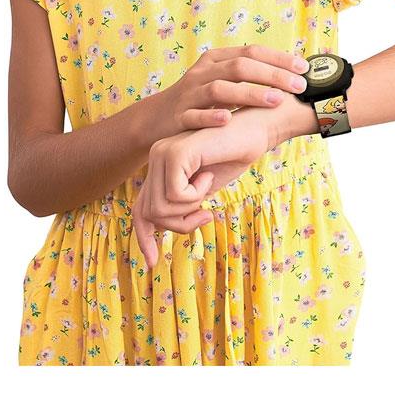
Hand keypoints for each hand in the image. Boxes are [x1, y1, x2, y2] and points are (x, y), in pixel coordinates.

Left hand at [132, 105, 273, 269]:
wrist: (254, 132)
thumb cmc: (232, 158)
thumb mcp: (201, 189)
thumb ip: (181, 205)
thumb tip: (159, 229)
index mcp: (160, 166)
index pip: (140, 209)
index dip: (144, 237)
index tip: (153, 262)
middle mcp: (155, 157)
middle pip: (150, 213)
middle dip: (179, 224)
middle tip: (205, 216)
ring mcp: (162, 153)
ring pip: (161, 208)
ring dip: (190, 209)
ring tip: (208, 189)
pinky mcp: (174, 154)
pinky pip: (176, 195)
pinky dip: (197, 194)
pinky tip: (207, 175)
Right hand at [150, 44, 310, 139]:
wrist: (157, 119)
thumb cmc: (199, 100)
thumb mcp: (220, 80)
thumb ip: (248, 76)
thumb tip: (291, 76)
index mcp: (215, 59)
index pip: (251, 51)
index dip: (278, 58)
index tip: (304, 69)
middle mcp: (203, 72)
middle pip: (240, 66)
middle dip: (272, 75)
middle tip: (298, 86)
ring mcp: (190, 93)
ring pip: (220, 89)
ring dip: (250, 93)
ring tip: (275, 100)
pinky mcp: (179, 116)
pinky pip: (195, 115)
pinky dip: (211, 116)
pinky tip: (228, 119)